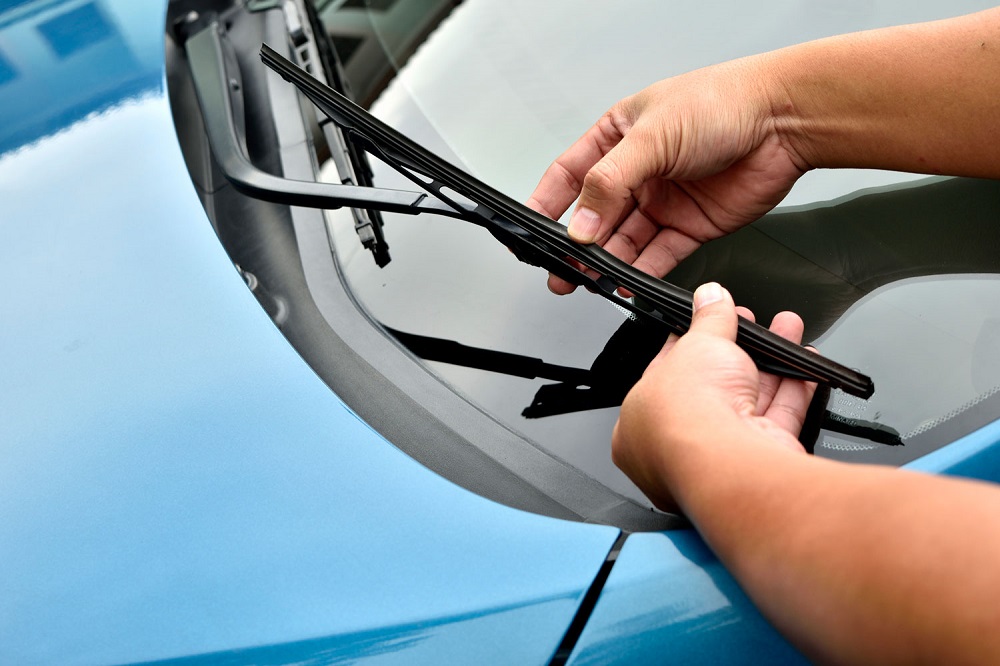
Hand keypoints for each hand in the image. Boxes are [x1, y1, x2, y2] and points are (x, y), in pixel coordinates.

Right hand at [526, 57, 808, 293]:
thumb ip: (610, 183)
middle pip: (596, 215)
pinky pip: (658, 255)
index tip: (529, 231)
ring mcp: (663, 200)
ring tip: (589, 281)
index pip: (570, 175)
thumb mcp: (652, 137)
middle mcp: (638, 170)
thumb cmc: (724, 103)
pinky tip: (627, 283)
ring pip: (624, 240)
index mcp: (619, 136)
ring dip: (606, 263)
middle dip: (576, 245)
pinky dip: (641, 272)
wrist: (784, 121)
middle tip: (560, 270)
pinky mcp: (690, 225)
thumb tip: (581, 224)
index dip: (547, 204)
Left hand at [611, 283, 816, 512]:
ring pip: (748, 401)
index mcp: (638, 423)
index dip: (691, 344)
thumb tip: (710, 296)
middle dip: (739, 348)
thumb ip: (708, 319)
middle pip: (712, 388)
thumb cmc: (688, 416)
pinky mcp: (757, 463)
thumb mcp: (696, 345)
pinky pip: (776, 420)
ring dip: (772, 362)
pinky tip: (805, 364)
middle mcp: (676, 446)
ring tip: (786, 327)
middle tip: (752, 322)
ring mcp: (718, 457)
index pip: (665, 375)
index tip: (712, 323)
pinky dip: (793, 390)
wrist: (730, 465)